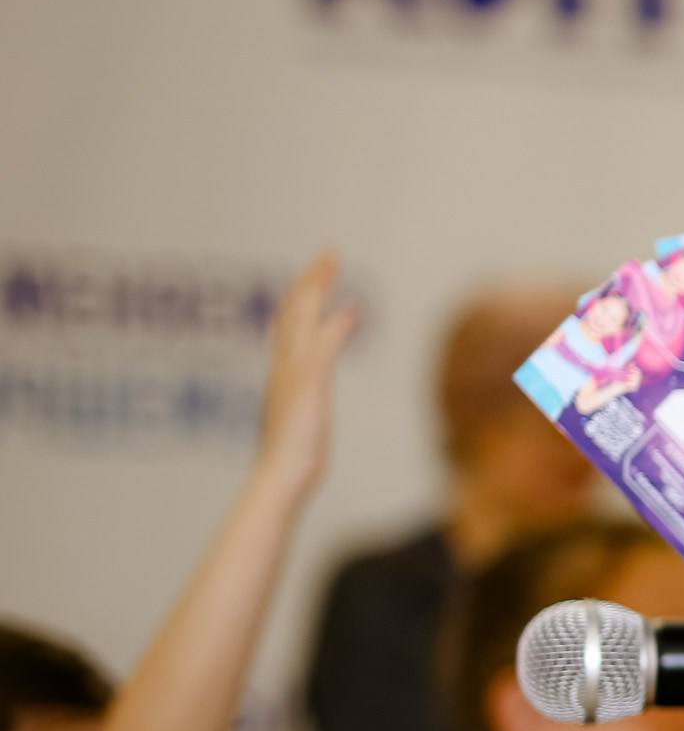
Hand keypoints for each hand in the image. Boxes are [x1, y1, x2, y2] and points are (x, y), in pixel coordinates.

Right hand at [256, 250, 358, 497]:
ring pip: (302, 317)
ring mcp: (293, 373)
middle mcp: (283, 367)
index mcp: (283, 374)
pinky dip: (337, 324)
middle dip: (310, 279)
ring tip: (332, 259)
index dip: (302, 298)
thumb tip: (310, 403)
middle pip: (293, 310)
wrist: (282, 477)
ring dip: (318, 286)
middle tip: (327, 253)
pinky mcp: (307, 384)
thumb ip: (306, 404)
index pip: (289, 325)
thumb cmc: (295, 460)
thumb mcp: (304, 422)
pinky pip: (322, 345)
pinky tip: (354, 309)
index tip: (315, 278)